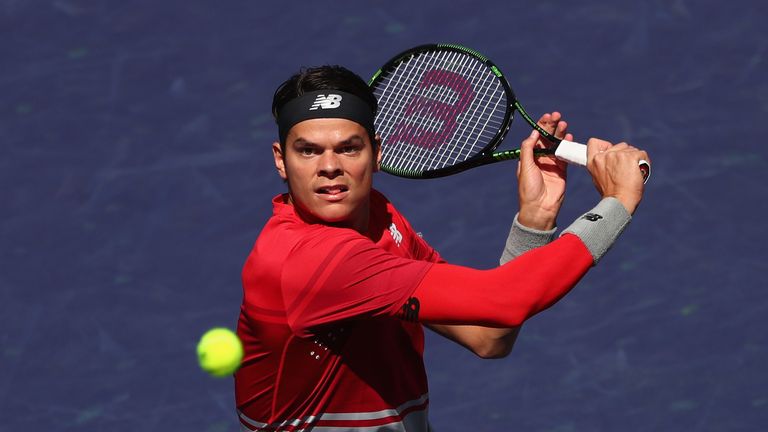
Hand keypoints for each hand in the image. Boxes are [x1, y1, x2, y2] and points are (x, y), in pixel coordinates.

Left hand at [517, 112, 570, 229]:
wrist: (540, 208)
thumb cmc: (529, 189)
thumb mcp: (525, 167)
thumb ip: (528, 149)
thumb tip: (534, 133)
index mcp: (529, 157)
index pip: (535, 137)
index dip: (541, 126)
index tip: (547, 116)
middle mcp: (540, 159)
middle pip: (547, 138)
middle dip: (552, 126)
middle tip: (557, 116)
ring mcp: (551, 164)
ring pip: (557, 144)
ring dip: (560, 133)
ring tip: (564, 123)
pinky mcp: (562, 170)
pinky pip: (565, 154)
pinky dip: (567, 145)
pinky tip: (569, 136)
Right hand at [586, 138, 649, 214]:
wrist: (619, 201)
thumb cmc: (611, 193)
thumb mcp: (598, 178)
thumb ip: (602, 165)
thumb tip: (610, 157)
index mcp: (593, 161)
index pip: (594, 143)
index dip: (603, 145)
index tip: (609, 152)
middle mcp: (604, 155)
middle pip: (619, 146)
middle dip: (625, 155)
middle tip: (625, 170)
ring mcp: (618, 155)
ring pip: (631, 149)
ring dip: (635, 159)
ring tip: (633, 173)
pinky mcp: (631, 157)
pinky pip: (641, 154)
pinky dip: (644, 162)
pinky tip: (641, 172)